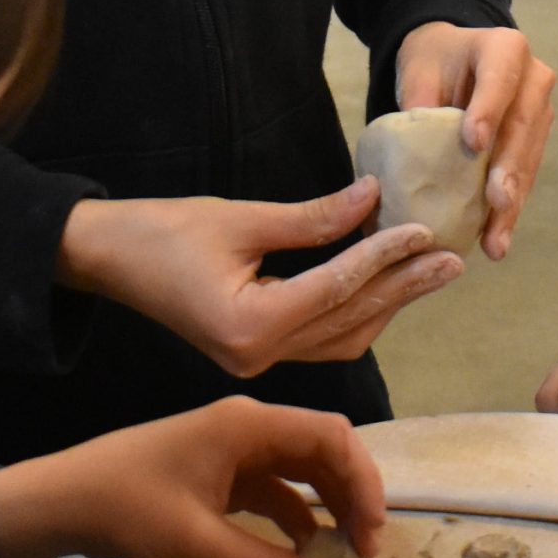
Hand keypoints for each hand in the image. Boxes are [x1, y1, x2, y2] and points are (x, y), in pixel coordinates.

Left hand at [0, 395, 385, 557]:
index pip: (331, 437)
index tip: (373, 532)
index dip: (363, 481)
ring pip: (300, 471)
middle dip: (352, 496)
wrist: (63, 499)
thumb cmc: (125, 505)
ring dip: (326, 507)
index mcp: (246, 425)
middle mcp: (246, 428)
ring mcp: (232, 450)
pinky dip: (293, 517)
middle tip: (366, 550)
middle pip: (321, 451)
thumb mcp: (193, 540)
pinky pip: (272, 490)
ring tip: (343, 555)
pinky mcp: (217, 474)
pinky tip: (300, 553)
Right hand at [59, 183, 459, 379]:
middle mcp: (258, 356)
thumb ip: (312, 216)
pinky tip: (387, 283)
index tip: (424, 229)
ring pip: (343, 338)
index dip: (382, 257)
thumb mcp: (240, 216)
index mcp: (248, 327)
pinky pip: (322, 338)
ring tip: (431, 268)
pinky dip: (357, 311)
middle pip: (349, 322)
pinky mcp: (256, 351)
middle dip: (403, 288)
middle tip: (451, 257)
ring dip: (388, 303)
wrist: (105, 257)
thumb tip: (374, 196)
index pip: (334, 289)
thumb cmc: (160, 232)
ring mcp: (258, 361)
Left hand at [394, 22, 555, 256]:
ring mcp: (541, 110)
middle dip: (510, 168)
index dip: (489, 110)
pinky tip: (497, 238)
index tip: (473, 144)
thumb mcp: (418, 72)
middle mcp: (533, 77)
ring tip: (497, 239)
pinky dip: (510, 208)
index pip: (499, 78)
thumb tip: (409, 166)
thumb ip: (421, 108)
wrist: (452, 58)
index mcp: (504, 47)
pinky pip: (526, 175)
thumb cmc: (433, 62)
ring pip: (529, 157)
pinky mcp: (536, 140)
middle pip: (523, 124)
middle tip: (498, 203)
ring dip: (513, 201)